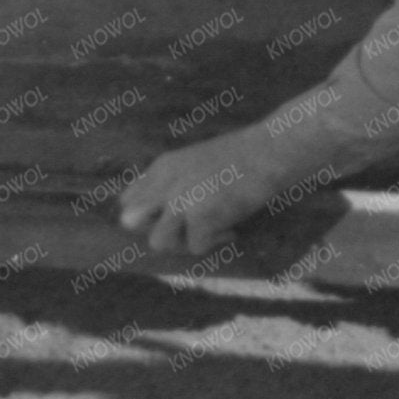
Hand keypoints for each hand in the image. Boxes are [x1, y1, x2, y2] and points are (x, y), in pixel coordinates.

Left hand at [117, 130, 290, 254]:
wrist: (270, 151)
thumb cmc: (243, 156)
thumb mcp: (196, 162)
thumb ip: (174, 182)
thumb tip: (167, 216)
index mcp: (162, 167)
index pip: (128, 200)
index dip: (146, 214)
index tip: (171, 217)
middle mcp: (164, 183)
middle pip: (131, 221)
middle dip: (154, 229)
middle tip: (184, 228)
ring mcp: (180, 200)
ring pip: (158, 241)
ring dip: (182, 243)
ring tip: (207, 233)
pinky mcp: (200, 217)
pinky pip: (195, 247)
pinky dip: (215, 243)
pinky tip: (232, 230)